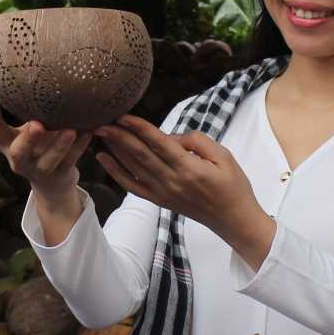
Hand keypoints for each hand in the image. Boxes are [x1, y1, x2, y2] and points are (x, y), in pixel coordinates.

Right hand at [0, 92, 92, 202]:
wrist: (53, 180)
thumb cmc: (38, 141)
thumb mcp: (28, 126)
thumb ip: (29, 107)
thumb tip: (37, 64)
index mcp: (7, 142)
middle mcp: (19, 158)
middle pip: (19, 152)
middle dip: (28, 139)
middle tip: (37, 124)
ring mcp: (38, 170)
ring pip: (48, 161)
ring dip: (60, 146)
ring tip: (71, 131)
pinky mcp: (58, 175)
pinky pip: (70, 161)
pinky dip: (80, 147)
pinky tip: (88, 133)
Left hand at [95, 115, 275, 266]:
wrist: (233, 219)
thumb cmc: (233, 185)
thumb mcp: (224, 156)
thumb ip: (198, 141)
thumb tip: (172, 137)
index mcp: (189, 168)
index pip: (159, 143)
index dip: (139, 128)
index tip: (123, 115)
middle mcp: (172, 181)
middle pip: (140, 155)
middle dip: (119, 136)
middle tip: (101, 121)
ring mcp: (163, 193)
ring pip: (133, 168)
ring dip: (115, 150)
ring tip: (100, 133)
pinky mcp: (160, 201)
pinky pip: (133, 187)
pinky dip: (116, 173)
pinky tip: (103, 159)